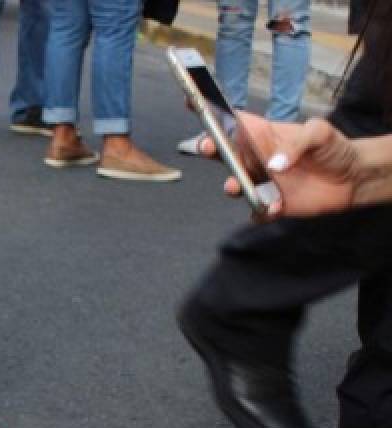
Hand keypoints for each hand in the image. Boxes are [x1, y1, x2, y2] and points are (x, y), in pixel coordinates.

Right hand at [201, 113, 360, 216]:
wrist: (353, 179)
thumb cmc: (335, 149)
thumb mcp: (320, 133)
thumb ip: (298, 142)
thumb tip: (274, 164)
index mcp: (263, 134)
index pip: (232, 120)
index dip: (211, 110)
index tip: (191, 101)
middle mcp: (256, 157)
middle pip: (223, 151)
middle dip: (209, 147)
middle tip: (208, 146)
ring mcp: (260, 181)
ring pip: (234, 183)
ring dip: (232, 185)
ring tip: (238, 186)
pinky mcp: (269, 203)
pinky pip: (256, 209)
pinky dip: (260, 209)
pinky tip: (274, 205)